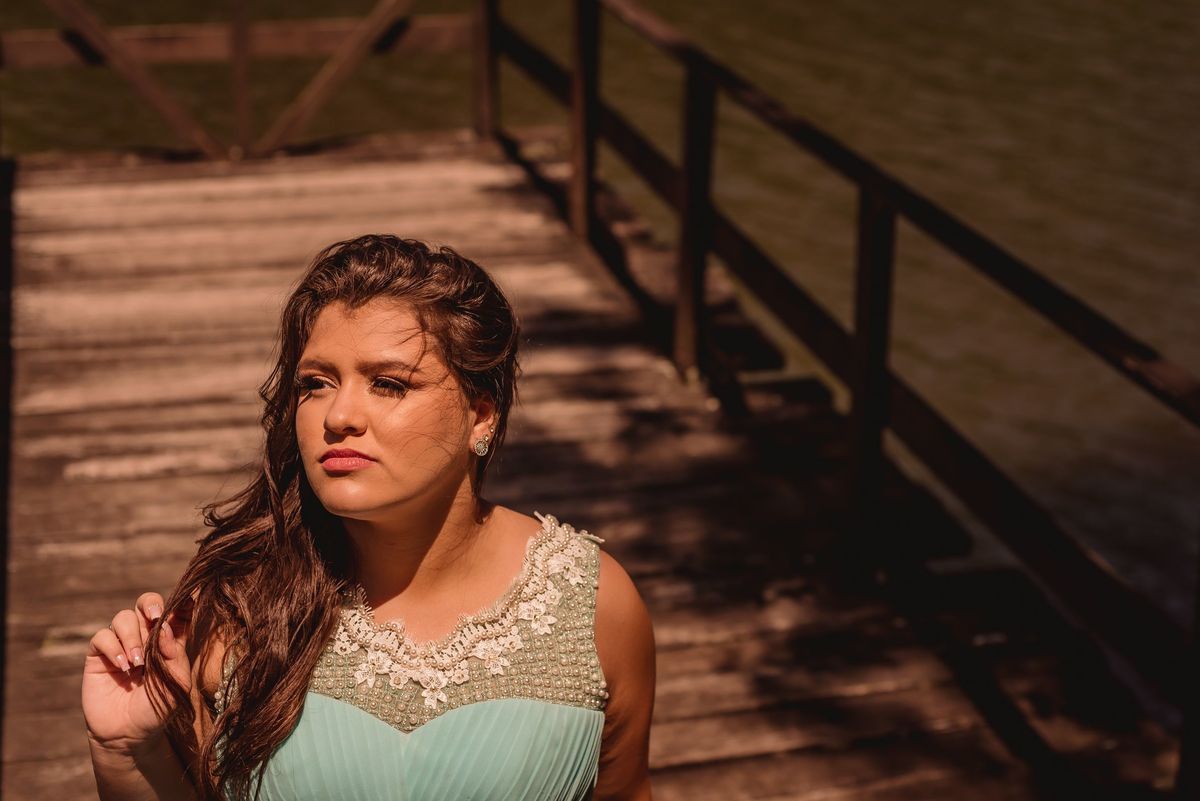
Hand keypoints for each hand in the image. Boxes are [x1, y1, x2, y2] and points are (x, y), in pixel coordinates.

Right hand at [82, 592, 194, 754]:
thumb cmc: (157, 709)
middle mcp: (145, 637)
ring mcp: (121, 644)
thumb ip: (174, 655)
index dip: (182, 602)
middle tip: (155, 616)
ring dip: (131, 636)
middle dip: (151, 604)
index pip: (176, 613)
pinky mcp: (98, 656)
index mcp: (168, 641)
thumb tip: (164, 628)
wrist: (128, 735)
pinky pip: (102, 636)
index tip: (191, 596)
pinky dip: (112, 647)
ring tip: (137, 663)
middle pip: (146, 604)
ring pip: (123, 617)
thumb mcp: (176, 684)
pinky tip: (122, 666)